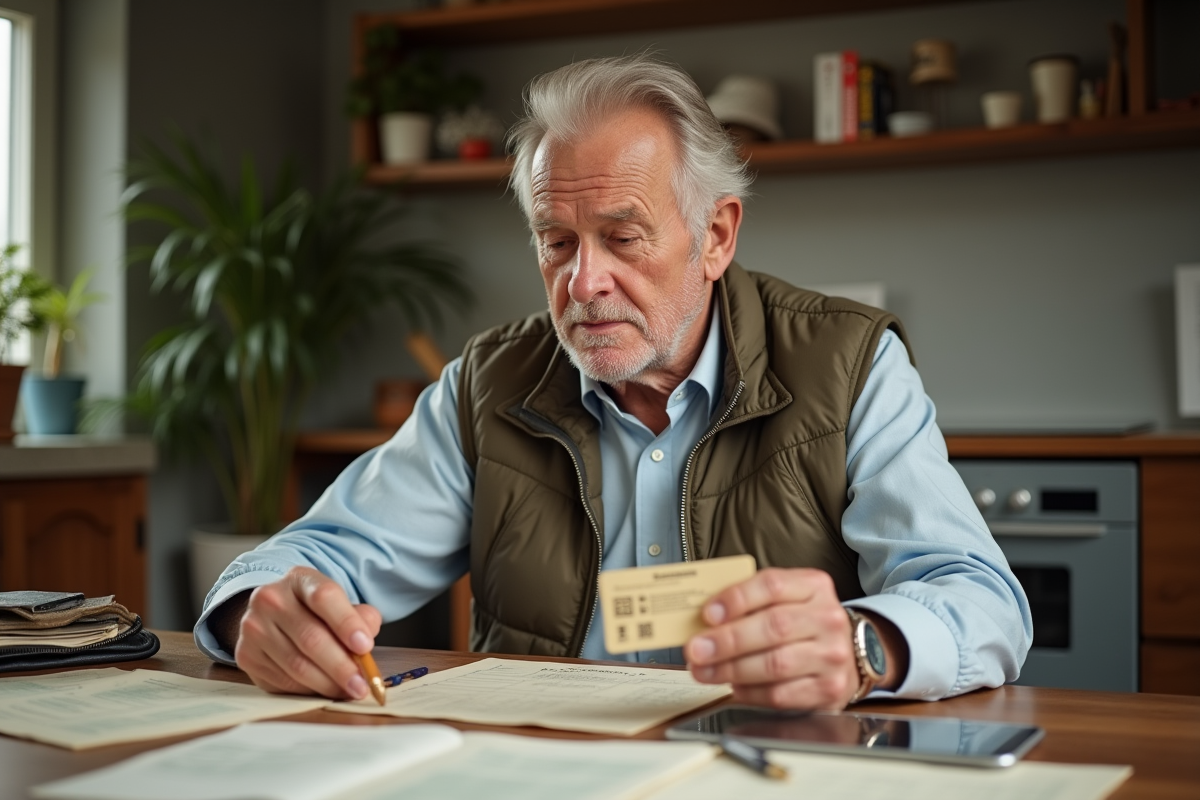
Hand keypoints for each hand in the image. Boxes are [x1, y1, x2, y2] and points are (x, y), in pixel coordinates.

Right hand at [232, 567, 381, 699]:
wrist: (274, 616)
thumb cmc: (316, 612)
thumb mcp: (341, 604)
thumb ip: (361, 617)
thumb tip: (365, 640)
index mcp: (299, 579)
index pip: (324, 596)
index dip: (346, 623)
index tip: (365, 647)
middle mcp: (270, 599)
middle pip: (310, 637)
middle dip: (341, 666)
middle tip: (362, 685)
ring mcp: (253, 627)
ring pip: (296, 664)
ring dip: (327, 683)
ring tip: (348, 691)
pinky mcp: (246, 655)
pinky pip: (282, 680)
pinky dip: (308, 690)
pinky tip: (324, 689)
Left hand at [684, 568, 859, 708]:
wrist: (847, 652)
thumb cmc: (803, 622)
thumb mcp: (784, 598)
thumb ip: (749, 602)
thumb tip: (704, 620)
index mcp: (813, 586)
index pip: (772, 585)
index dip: (736, 599)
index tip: (707, 614)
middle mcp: (827, 618)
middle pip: (774, 627)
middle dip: (727, 640)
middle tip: (696, 650)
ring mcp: (832, 655)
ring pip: (775, 664)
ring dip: (731, 670)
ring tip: (704, 671)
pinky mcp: (829, 689)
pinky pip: (780, 694)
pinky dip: (750, 692)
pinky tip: (733, 687)